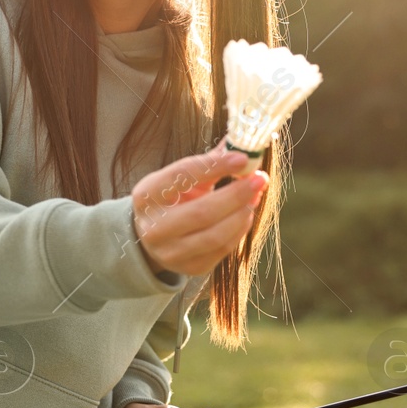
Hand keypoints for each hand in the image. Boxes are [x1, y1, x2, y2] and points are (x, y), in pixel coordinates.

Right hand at [131, 139, 267, 276]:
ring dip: (241, 214)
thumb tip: (244, 140)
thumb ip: (212, 161)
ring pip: (215, 236)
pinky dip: (239, 230)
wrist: (154, 234)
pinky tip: (245, 214)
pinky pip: (222, 251)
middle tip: (259, 179)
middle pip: (202, 212)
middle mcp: (153, 226)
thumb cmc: (174, 197)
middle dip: (236, 194)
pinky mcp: (189, 267)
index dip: (215, 166)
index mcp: (147, 195)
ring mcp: (170, 252)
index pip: (182, 176)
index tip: (243, 158)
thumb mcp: (183, 177)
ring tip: (254, 196)